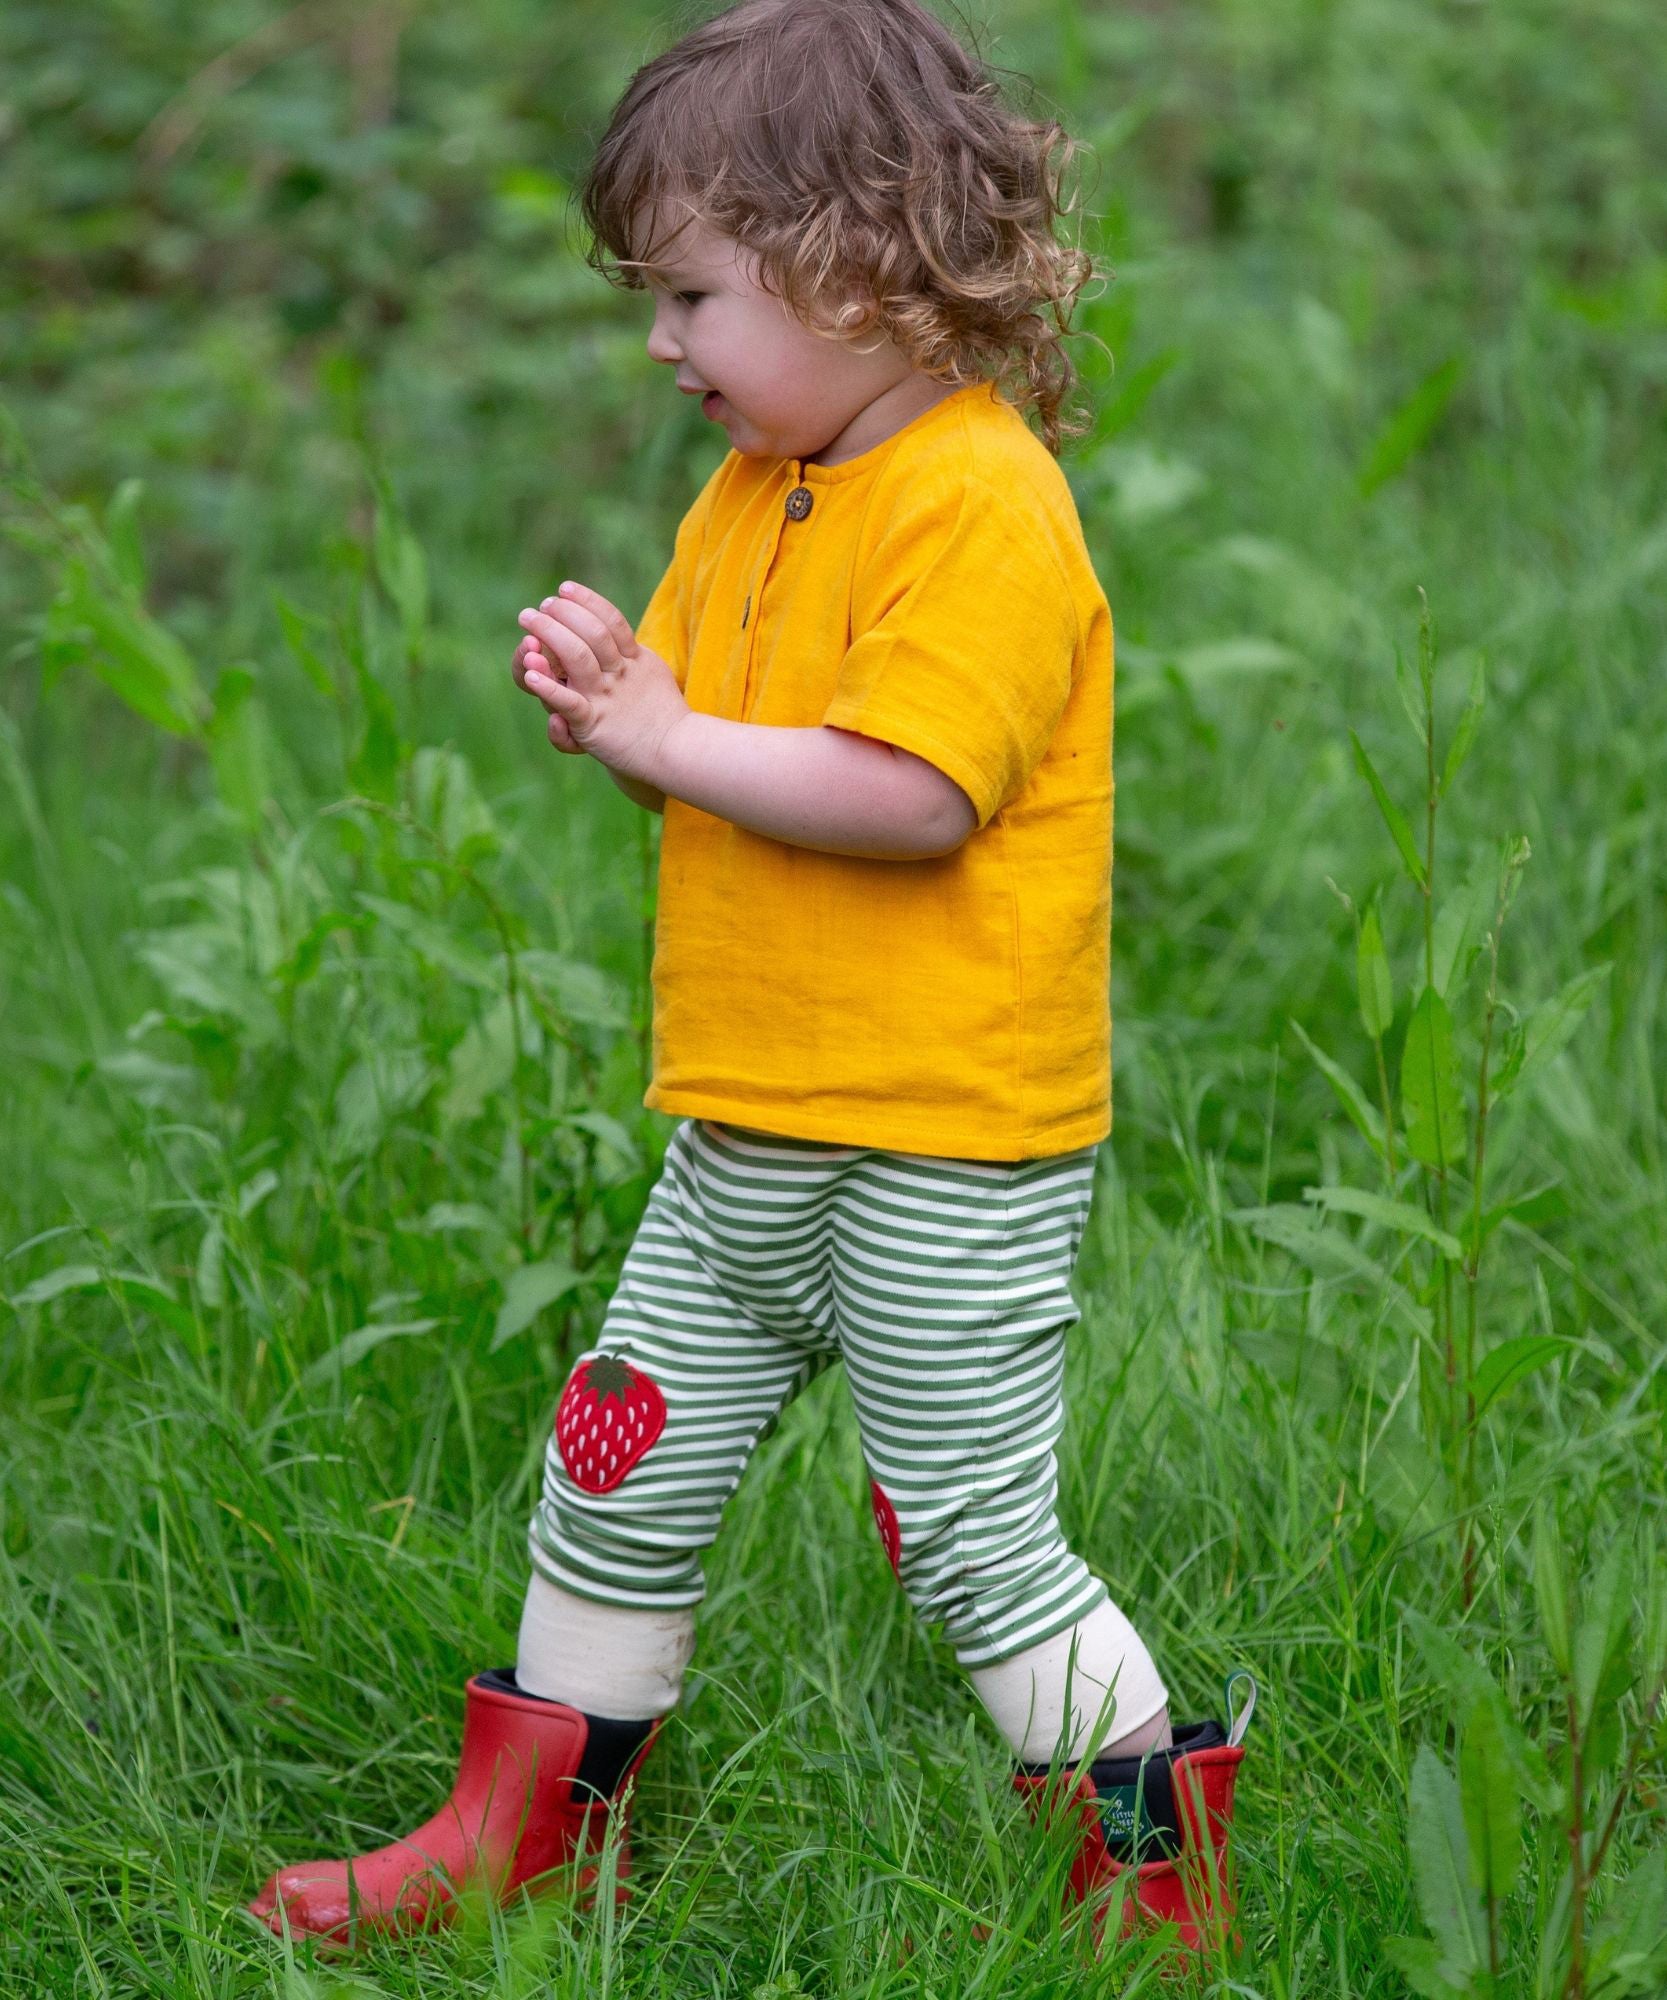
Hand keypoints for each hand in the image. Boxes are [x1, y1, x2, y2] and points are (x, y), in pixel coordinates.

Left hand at [513, 583, 687, 787]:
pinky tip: (530, 673)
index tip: (565, 588)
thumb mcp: (650, 676)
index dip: (587, 600)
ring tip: (529, 619)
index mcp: (634, 660)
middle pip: (591, 632)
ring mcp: (605, 697)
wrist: (675, 752)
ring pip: (576, 656)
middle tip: (541, 607)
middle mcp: (619, 674)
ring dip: (549, 633)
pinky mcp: (592, 724)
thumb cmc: (659, 716)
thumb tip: (620, 642)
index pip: (610, 620)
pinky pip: (568, 702)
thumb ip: (634, 657)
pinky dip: (547, 687)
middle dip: (562, 613)